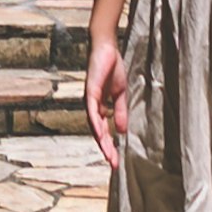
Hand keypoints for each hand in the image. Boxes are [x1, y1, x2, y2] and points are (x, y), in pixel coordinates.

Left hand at [84, 28, 128, 165]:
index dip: (109, 145)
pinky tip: (101, 134)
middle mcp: (92, 106)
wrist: (106, 48)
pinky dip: (96, 123)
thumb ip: (119, 111)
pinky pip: (93, 111)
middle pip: (98, 132)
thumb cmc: (112, 68)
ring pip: (94, 125)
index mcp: (99, 107)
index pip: (103, 131)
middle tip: (113, 164)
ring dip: (101, 141)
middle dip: (106, 148)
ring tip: (109, 155)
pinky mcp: (90, 91)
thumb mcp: (120, 94)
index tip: (115, 161)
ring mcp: (90, 100)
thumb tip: (121, 131)